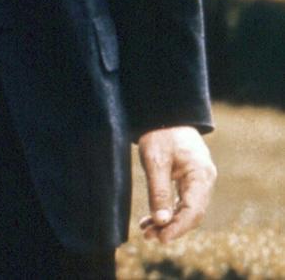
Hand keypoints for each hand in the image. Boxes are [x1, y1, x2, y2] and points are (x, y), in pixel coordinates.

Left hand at [137, 125, 215, 243]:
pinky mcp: (189, 179)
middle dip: (171, 227)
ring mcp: (199, 180)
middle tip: (149, 237)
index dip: (178, 227)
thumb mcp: (154, 160)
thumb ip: (159, 191)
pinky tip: (152, 220)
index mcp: (201, 175)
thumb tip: (161, 222)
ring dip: (168, 221)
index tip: (161, 237)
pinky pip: (182, 200)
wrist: (163, 111)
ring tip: (147, 231)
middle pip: (191, 213)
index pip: (193, 210)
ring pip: (186, 209)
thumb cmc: (160, 132)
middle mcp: (204, 180)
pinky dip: (168, 211)